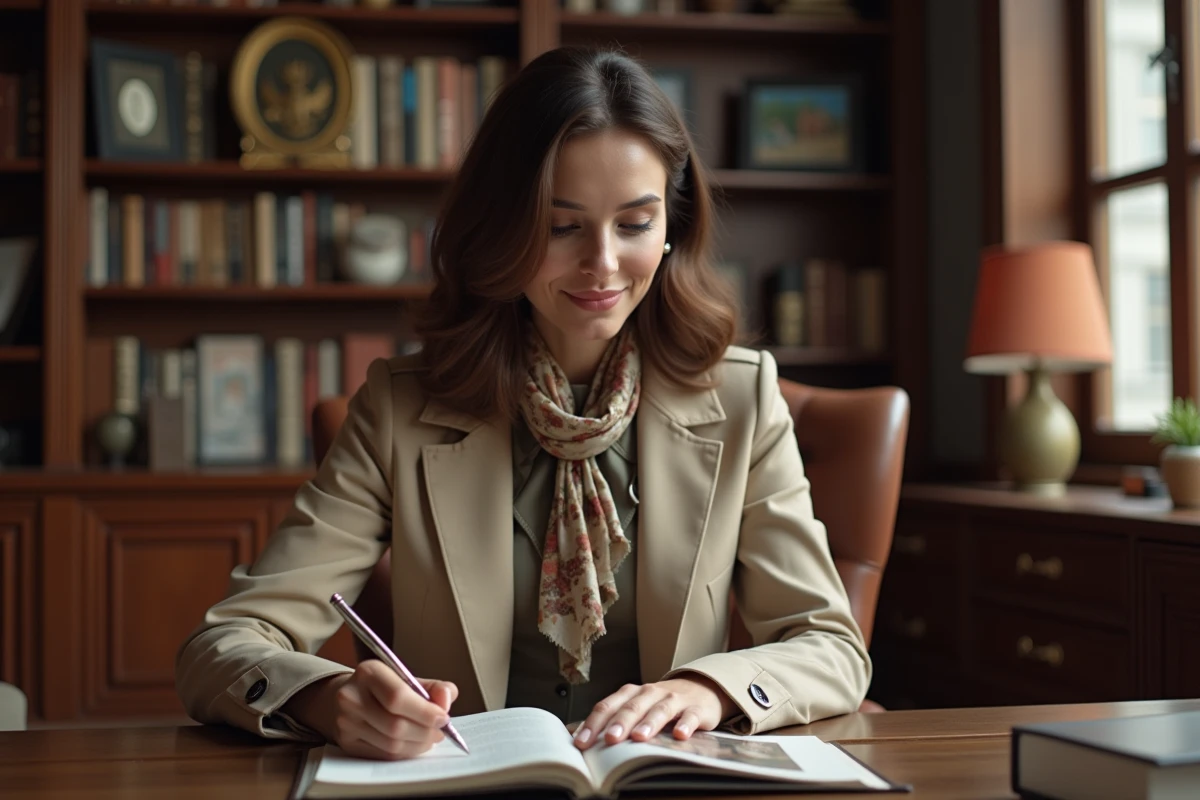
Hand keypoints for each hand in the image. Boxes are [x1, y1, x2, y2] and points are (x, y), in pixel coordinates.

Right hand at [285, 661, 457, 759]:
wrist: (347, 697)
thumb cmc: (383, 688)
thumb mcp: (407, 678)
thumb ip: (433, 687)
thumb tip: (447, 698)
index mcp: (369, 673)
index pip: (398, 697)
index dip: (425, 711)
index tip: (444, 717)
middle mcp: (351, 697)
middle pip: (395, 725)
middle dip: (425, 732)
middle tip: (441, 731)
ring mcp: (346, 723)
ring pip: (391, 744)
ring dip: (418, 745)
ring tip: (430, 738)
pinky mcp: (347, 743)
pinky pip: (384, 755)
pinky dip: (405, 753)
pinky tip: (414, 744)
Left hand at [573, 676, 735, 750]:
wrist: (699, 689)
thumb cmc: (658, 704)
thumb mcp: (635, 707)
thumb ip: (611, 720)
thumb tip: (578, 737)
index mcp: (631, 694)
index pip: (608, 706)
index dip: (593, 723)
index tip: (581, 742)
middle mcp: (650, 693)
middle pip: (632, 707)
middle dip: (619, 723)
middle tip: (609, 739)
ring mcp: (674, 700)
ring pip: (660, 709)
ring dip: (649, 723)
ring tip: (639, 737)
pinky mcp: (696, 709)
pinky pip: (690, 716)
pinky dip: (686, 724)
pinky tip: (680, 735)